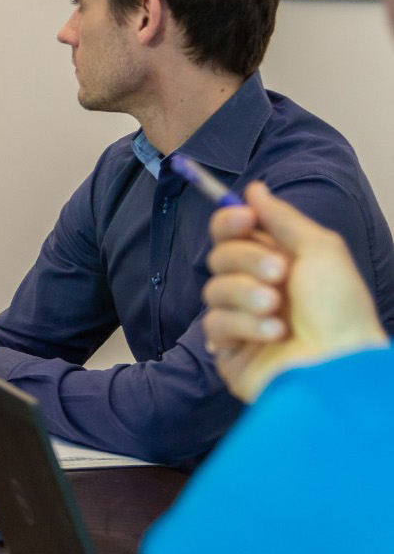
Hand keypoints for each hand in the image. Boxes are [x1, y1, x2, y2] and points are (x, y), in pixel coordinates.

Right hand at [203, 181, 386, 402]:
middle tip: (279, 273)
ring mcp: (241, 320)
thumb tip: (253, 189)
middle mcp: (255, 288)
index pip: (233, 234)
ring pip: (213, 290)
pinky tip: (274, 334)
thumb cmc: (339, 308)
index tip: (245, 218)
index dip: (231, 222)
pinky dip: (245, 325)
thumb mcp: (320, 250)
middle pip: (219, 257)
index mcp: (276, 263)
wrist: (339, 364)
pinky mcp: (228, 350)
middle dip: (246, 261)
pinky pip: (215, 325)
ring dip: (246, 295)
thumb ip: (282, 218)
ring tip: (277, 309)